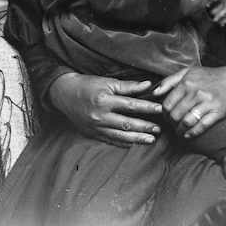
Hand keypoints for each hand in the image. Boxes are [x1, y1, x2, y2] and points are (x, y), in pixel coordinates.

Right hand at [48, 73, 162, 146]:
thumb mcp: (108, 82)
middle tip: (159, 129)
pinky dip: (123, 143)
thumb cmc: (88, 85)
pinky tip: (133, 143)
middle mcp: (100, 117)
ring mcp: (95, 128)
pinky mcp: (92, 134)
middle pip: (127, 124)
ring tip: (151, 140)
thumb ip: (128, 86)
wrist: (65, 95)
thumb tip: (148, 85)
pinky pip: (110, 141)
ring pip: (120, 136)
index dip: (147, 108)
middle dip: (145, 127)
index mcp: (105, 101)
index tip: (160, 110)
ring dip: (137, 139)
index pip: (130, 105)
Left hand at [161, 64, 225, 138]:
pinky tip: (189, 134)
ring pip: (187, 122)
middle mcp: (196, 92)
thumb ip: (169, 81)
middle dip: (172, 123)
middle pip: (175, 115)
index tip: (167, 116)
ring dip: (180, 130)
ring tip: (180, 130)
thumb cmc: (208, 77)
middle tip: (173, 124)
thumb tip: (153, 93)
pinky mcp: (217, 112)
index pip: (167, 104)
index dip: (164, 113)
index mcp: (187, 82)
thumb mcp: (187, 72)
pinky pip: (201, 126)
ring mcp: (207, 102)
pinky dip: (192, 133)